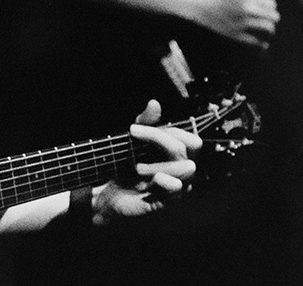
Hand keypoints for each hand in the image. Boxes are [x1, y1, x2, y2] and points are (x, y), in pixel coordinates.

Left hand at [92, 100, 200, 224]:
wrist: (111, 193)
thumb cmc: (127, 165)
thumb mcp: (134, 140)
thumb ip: (145, 122)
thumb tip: (154, 103)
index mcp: (179, 151)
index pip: (189, 137)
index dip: (163, 131)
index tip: (132, 130)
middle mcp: (184, 167)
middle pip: (191, 146)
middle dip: (160, 140)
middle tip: (133, 146)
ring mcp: (179, 185)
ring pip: (186, 167)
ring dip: (156, 164)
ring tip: (136, 168)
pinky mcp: (168, 201)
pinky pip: (176, 188)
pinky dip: (163, 180)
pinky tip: (148, 181)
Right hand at [188, 0, 279, 48]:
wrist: (202, 6)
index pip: (271, 3)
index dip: (272, 5)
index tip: (268, 7)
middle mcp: (245, 9)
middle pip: (273, 15)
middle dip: (274, 17)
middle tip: (271, 18)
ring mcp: (241, 22)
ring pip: (267, 27)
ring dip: (270, 28)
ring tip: (269, 29)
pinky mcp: (235, 33)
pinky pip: (255, 41)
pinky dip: (261, 43)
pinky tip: (263, 44)